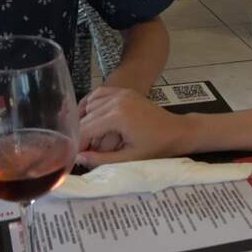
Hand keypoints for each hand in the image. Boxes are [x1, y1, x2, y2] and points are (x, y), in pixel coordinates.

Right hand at [77, 86, 191, 166]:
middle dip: (80, 135)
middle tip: (79, 151)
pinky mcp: (124, 91)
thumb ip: (102, 159)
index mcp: (117, 116)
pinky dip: (92, 106)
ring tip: (86, 139)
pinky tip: (91, 119)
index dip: (77, 144)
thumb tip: (79, 159)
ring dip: (85, 121)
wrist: (178, 131)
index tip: (73, 156)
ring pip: (90, 106)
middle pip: (85, 117)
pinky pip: (99, 95)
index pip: (85, 129)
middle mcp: (116, 100)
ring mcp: (120, 93)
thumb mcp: (130, 158)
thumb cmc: (157, 147)